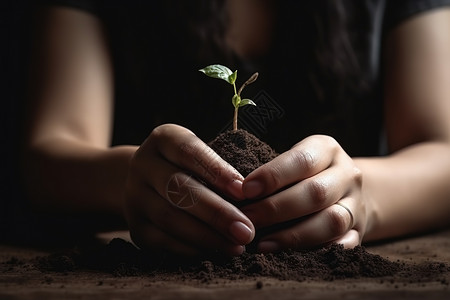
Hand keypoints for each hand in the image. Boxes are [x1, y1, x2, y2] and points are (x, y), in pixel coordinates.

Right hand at [124, 124, 254, 255]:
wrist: (145, 182)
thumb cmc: (187, 166)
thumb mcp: (198, 154)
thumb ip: (219, 169)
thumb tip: (250, 198)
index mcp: (163, 139)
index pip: (189, 151)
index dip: (217, 171)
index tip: (244, 191)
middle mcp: (143, 165)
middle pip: (179, 188)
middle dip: (216, 212)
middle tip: (246, 230)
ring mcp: (134, 196)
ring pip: (169, 217)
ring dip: (207, 235)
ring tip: (237, 246)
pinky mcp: (135, 226)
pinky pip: (163, 241)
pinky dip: (192, 248)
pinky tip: (216, 251)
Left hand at [240, 135, 365, 251]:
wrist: (346, 189)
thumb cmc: (305, 174)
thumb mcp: (293, 161)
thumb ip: (272, 173)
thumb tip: (236, 194)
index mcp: (327, 150)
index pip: (302, 160)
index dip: (273, 176)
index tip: (245, 190)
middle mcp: (347, 175)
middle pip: (315, 193)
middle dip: (276, 209)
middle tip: (247, 220)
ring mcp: (356, 204)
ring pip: (331, 222)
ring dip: (293, 235)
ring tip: (262, 244)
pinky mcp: (360, 230)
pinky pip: (344, 245)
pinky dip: (317, 251)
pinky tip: (289, 256)